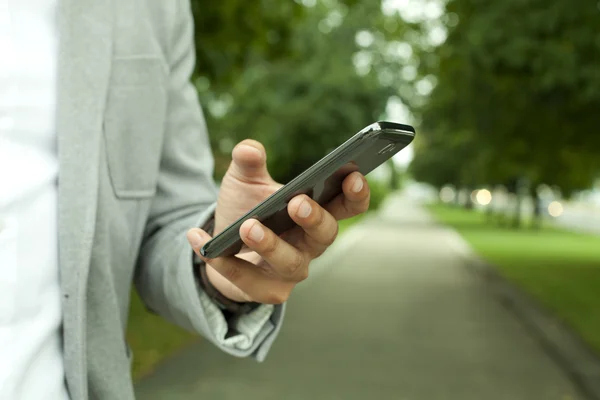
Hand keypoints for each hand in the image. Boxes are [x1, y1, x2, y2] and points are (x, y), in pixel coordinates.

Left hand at [186, 139, 369, 303]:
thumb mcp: (244, 181)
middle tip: (296, 203)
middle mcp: (311, 244)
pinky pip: (251, 282)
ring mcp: (292, 269)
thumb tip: (248, 149)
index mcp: (316, 212)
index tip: (353, 176)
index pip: (348, 205)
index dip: (356, 194)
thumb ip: (248, 163)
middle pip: (325, 235)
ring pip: (291, 263)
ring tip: (247, 226)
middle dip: (314, 219)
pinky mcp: (269, 290)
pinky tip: (202, 242)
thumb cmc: (246, 208)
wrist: (224, 246)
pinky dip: (226, 264)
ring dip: (270, 245)